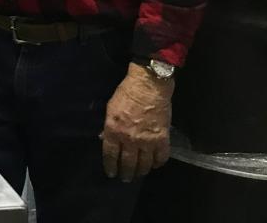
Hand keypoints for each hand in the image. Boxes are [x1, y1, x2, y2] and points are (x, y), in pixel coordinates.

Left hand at [101, 63, 173, 182]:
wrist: (148, 86)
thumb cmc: (126, 94)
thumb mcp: (110, 108)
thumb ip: (108, 126)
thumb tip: (104, 139)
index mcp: (113, 130)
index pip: (110, 154)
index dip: (110, 166)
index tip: (111, 173)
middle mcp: (129, 139)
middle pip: (127, 163)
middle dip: (125, 173)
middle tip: (125, 178)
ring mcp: (147, 141)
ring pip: (144, 164)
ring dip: (141, 171)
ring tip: (139, 174)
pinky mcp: (162, 139)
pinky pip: (161, 157)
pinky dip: (158, 163)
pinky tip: (155, 164)